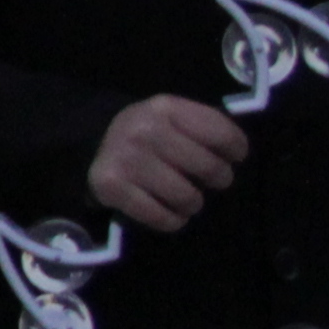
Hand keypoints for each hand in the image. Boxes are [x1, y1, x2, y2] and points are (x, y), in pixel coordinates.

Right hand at [86, 95, 247, 231]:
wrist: (91, 141)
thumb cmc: (148, 132)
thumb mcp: (172, 117)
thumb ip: (203, 127)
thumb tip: (236, 154)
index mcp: (165, 107)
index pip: (220, 133)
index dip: (236, 149)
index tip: (233, 158)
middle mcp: (145, 131)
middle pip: (208, 168)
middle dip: (218, 179)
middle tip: (211, 181)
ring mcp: (127, 160)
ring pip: (187, 197)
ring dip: (193, 203)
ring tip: (188, 199)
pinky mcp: (112, 187)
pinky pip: (161, 217)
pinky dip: (172, 220)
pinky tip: (170, 213)